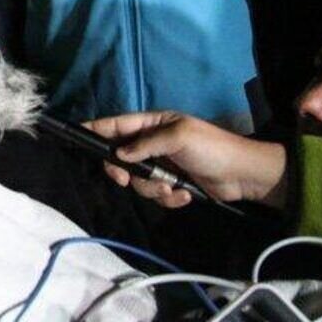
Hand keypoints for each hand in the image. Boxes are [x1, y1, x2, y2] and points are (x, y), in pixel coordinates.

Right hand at [83, 111, 289, 208]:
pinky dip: (169, 198)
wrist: (244, 175)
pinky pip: (156, 194)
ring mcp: (162, 165)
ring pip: (138, 180)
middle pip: (121, 157)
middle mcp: (153, 144)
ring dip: (152, 188)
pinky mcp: (173, 185)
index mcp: (154, 124)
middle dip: (123, 171)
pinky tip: (185, 196)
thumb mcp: (178, 137)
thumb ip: (146, 144)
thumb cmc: (212, 148)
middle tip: (125, 180)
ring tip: (172, 188)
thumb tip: (120, 154)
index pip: (118, 124)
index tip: (77, 133)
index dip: (98, 128)